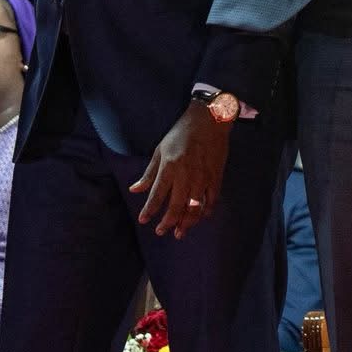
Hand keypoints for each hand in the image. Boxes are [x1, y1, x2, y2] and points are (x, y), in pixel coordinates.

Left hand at [132, 100, 230, 237]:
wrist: (210, 120)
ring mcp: (203, 177)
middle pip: (176, 206)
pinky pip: (212, 200)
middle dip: (168, 222)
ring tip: (180, 232)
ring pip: (195, 207)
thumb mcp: (160, 149)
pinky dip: (206, 211)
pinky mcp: (216, 176)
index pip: (157, 194)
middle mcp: (186, 175)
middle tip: (162, 232)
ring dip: (186, 222)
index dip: (150, 210)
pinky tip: (200, 217)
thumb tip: (135, 190)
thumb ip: (149, 173)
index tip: (144, 220)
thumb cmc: (181, 133)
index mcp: (170, 167)